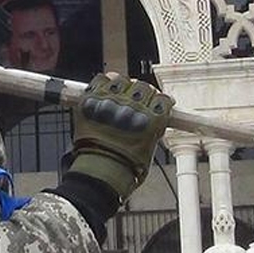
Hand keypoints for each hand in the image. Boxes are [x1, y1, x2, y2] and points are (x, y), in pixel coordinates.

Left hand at [67, 73, 173, 200]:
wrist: (100, 173)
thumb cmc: (126, 168)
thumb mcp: (150, 147)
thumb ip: (151, 127)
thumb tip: (152, 115)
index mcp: (152, 119)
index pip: (162, 99)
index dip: (159, 101)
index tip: (155, 103)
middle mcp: (133, 107)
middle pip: (142, 87)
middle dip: (141, 93)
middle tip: (136, 100)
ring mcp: (111, 102)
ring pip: (121, 80)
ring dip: (121, 85)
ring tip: (118, 94)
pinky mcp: (91, 101)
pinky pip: (99, 80)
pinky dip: (102, 82)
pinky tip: (103, 89)